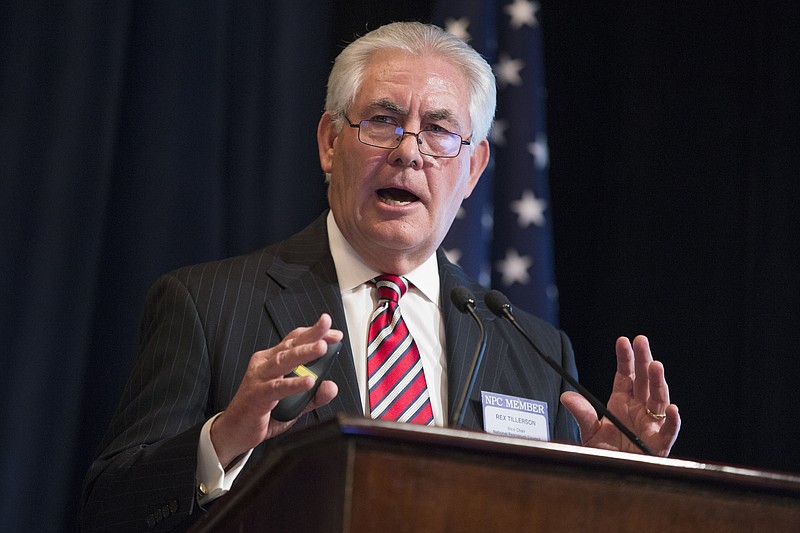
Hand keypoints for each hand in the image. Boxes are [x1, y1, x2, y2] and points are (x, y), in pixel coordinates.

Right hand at [210, 314, 341, 466]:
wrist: (234, 431)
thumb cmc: (262, 412)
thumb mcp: (295, 404)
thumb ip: (315, 395)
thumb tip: (331, 387)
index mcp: (273, 361)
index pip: (295, 341)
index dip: (314, 334)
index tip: (335, 333)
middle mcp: (265, 364)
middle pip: (291, 345)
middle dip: (312, 334)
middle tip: (328, 327)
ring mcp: (260, 378)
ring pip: (283, 361)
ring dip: (304, 353)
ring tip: (322, 348)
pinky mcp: (257, 394)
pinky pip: (277, 387)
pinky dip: (293, 384)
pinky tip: (308, 381)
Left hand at [561, 336, 680, 456]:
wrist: (611, 476)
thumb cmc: (605, 453)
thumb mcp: (589, 431)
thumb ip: (582, 413)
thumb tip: (567, 396)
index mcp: (622, 402)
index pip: (625, 375)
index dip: (625, 358)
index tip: (623, 340)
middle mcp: (639, 409)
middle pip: (643, 380)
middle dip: (643, 360)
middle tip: (641, 340)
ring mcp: (651, 424)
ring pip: (658, 399)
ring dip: (658, 382)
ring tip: (656, 365)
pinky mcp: (660, 444)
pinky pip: (669, 431)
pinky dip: (673, 421)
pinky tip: (673, 409)